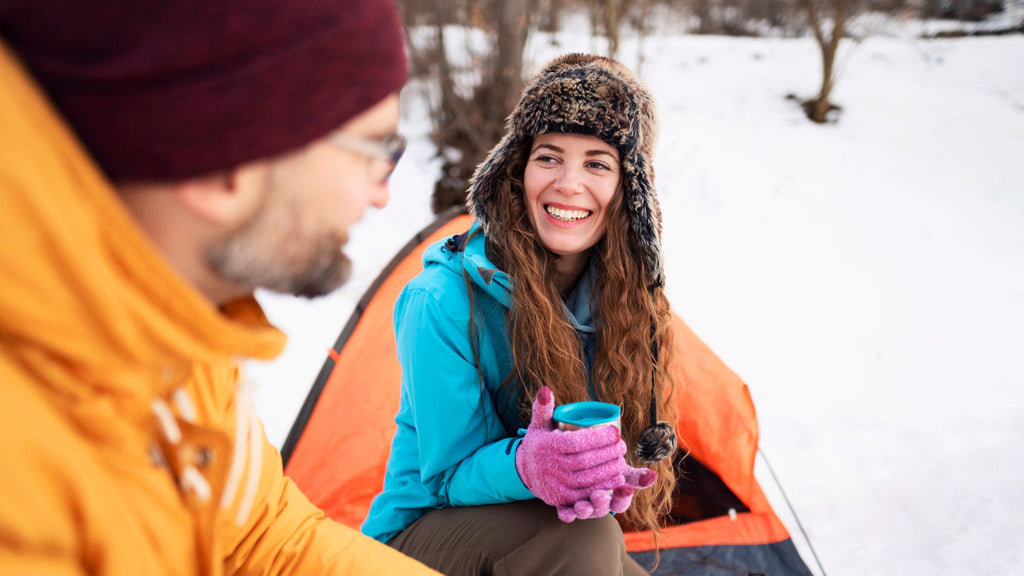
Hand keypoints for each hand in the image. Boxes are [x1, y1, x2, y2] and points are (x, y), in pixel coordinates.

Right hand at [515, 387, 627, 514]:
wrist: (525, 471)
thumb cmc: (539, 443)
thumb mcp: (538, 424)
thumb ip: (543, 407)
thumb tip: (545, 389)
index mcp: (548, 446)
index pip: (578, 442)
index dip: (600, 438)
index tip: (615, 432)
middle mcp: (551, 466)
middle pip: (586, 460)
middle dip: (609, 452)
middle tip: (622, 445)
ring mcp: (556, 485)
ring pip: (588, 478)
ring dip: (610, 469)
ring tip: (622, 459)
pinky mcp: (562, 499)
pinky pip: (586, 493)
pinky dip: (604, 486)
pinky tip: (617, 478)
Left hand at [563, 467, 657, 520]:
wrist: (581, 467)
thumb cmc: (605, 470)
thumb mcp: (620, 471)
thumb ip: (635, 476)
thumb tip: (653, 476)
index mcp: (613, 499)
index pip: (621, 502)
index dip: (623, 498)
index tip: (626, 489)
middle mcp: (599, 505)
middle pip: (602, 508)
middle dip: (601, 504)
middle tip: (599, 495)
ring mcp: (584, 507)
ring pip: (585, 512)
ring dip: (583, 511)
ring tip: (581, 505)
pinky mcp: (568, 506)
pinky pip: (567, 513)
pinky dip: (566, 514)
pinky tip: (565, 512)